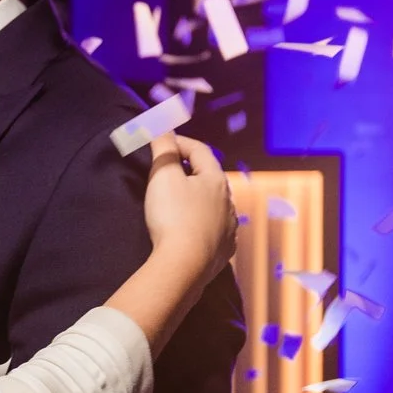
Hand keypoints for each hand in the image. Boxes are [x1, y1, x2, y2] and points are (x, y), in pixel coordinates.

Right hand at [140, 133, 236, 296]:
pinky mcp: (224, 251)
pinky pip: (215, 230)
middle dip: (191, 170)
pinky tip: (192, 229)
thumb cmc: (172, 216)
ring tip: (179, 201)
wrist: (184, 266)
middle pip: (210, 177)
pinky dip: (203, 223)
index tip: (162, 142)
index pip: (200, 150)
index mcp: (216, 180)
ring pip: (215, 205)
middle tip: (169, 171)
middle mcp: (229, 202)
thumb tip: (162, 127)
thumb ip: (164, 148)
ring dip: (199, 198)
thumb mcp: (163, 176)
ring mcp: (229, 228)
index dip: (179, 142)